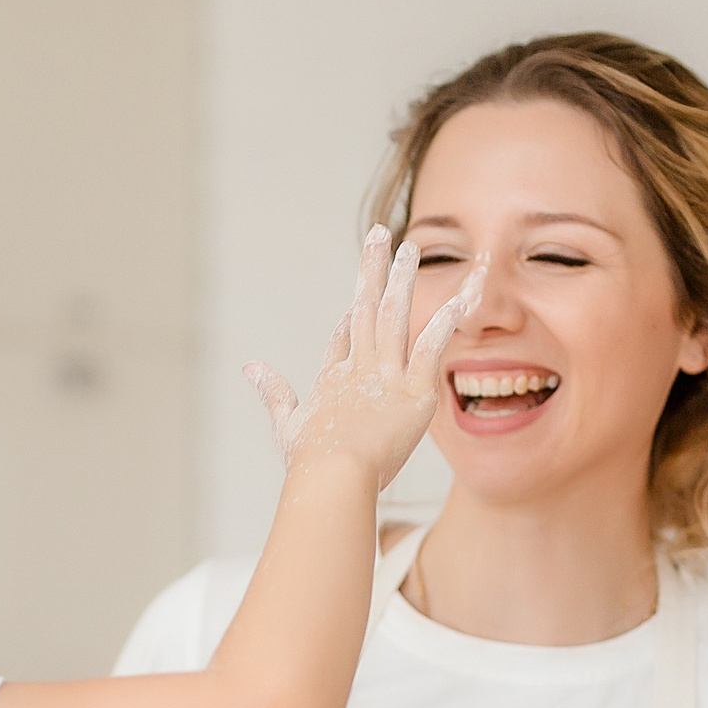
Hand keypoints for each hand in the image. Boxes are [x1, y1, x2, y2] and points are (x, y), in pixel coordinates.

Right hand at [245, 226, 486, 486]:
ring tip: (410, 247)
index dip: (349, 322)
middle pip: (366, 308)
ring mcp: (387, 376)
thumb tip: (248, 365)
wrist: (332, 474)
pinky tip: (458, 298)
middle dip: (373, 268)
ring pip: (395, 316)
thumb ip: (272, 393)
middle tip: (381, 233)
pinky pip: (431, 347)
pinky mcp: (415, 391)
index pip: (342, 341)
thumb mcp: (286, 424)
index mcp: (332, 381)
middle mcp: (358, 368)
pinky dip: (444, 322)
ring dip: (402, 279)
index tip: (357, 301)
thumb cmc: (309, 462)